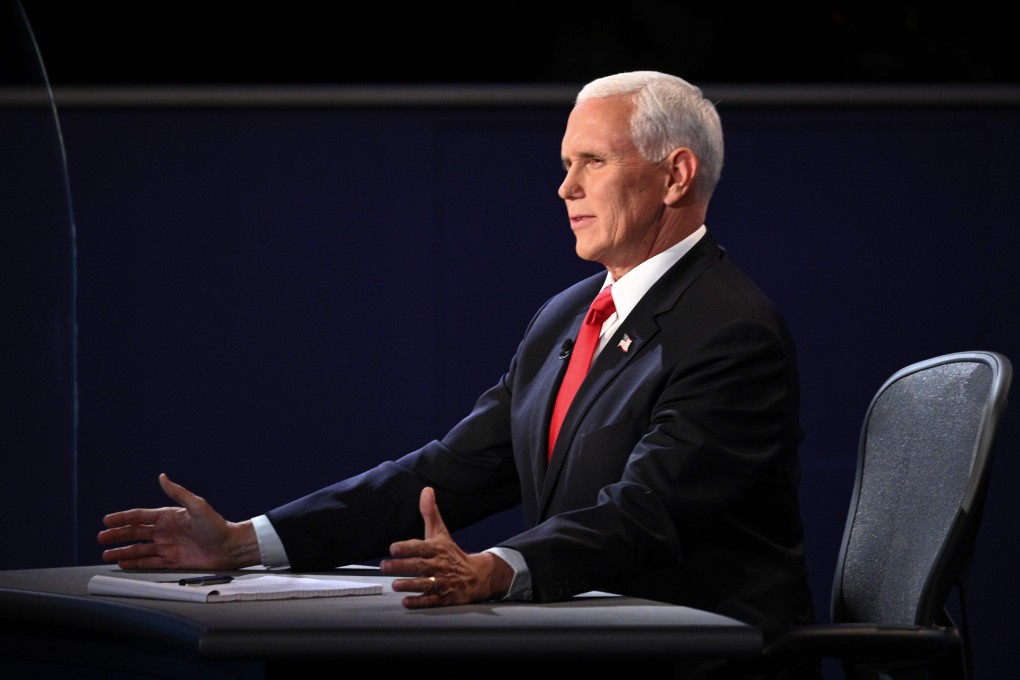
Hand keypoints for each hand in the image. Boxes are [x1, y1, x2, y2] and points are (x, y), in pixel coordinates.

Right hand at [97, 473, 260, 569]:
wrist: (230, 547)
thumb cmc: (217, 525)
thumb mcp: (197, 506)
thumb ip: (178, 492)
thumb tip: (163, 477)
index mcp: (169, 516)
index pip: (140, 516)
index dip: (123, 518)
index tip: (107, 520)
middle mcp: (166, 531)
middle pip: (135, 533)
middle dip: (117, 536)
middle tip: (101, 538)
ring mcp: (168, 546)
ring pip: (139, 549)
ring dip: (123, 552)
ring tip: (106, 555)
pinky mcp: (173, 561)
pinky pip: (149, 562)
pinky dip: (136, 563)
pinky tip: (124, 564)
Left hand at [380, 487, 513, 608]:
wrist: (477, 576)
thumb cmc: (452, 553)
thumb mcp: (442, 532)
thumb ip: (431, 513)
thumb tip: (426, 490)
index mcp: (438, 549)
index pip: (421, 547)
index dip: (407, 547)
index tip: (393, 547)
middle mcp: (440, 566)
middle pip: (420, 566)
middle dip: (402, 566)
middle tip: (385, 566)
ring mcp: (442, 582)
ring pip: (425, 584)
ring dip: (410, 585)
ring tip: (396, 585)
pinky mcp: (444, 597)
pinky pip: (431, 601)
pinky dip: (419, 602)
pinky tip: (407, 602)